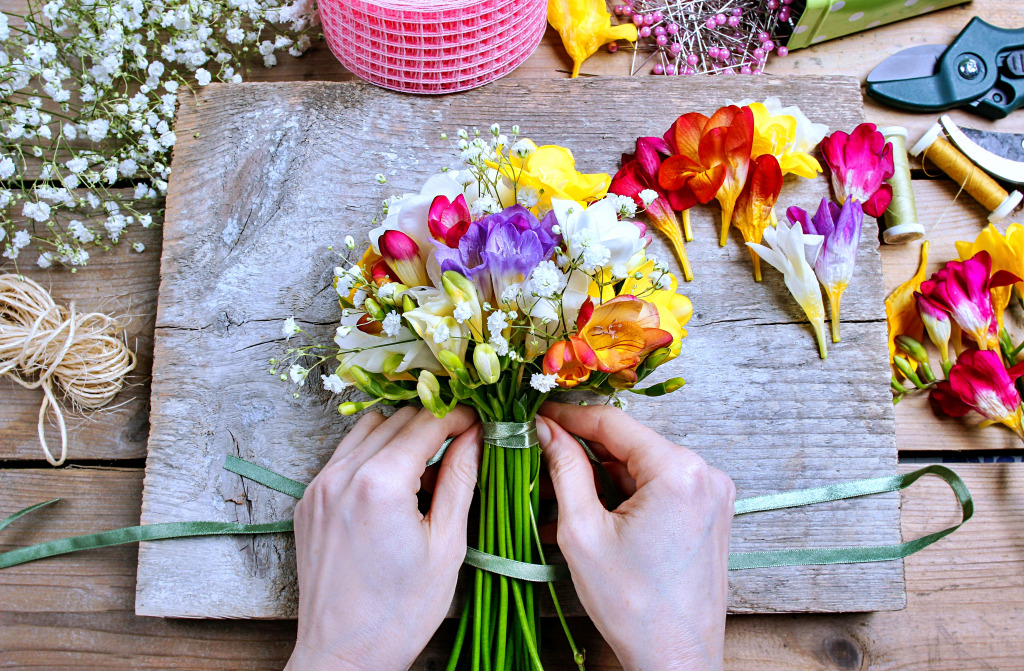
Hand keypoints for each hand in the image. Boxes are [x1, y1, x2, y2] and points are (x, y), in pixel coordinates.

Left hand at [285, 406, 480, 670]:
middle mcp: (342, 475)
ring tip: (427, 465)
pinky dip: (372, 455)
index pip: (426, 422)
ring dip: (400, 434)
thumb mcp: (447, 544)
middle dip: (433, 422)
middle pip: (396, 419)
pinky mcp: (308, 502)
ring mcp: (319, 487)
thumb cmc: (400, 610)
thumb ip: (461, 479)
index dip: (460, 415)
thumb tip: (476, 436)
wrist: (343, 654)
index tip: (480, 421)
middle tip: (462, 441)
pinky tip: (394, 484)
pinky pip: (343, 456)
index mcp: (380, 482)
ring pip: (366, 430)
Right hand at [537, 403, 734, 670]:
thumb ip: (565, 469)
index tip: (539, 415)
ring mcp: (712, 494)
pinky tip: (593, 508)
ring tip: (559, 490)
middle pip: (630, 444)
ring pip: (643, 465)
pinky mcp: (710, 512)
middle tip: (541, 454)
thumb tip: (548, 431)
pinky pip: (660, 486)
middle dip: (584, 449)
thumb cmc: (635, 607)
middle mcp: (705, 474)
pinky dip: (626, 492)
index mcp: (679, 472)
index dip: (569, 416)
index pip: (613, 423)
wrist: (676, 657)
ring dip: (602, 474)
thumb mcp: (583, 532)